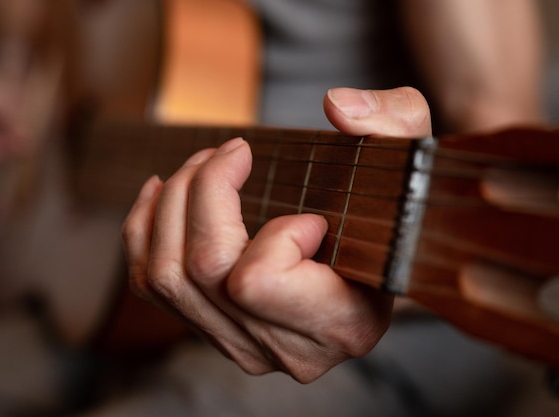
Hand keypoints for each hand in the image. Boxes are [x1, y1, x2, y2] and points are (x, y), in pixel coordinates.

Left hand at [122, 87, 430, 381]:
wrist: (376, 272)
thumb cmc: (392, 224)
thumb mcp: (413, 164)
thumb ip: (395, 124)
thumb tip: (336, 106)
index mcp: (342, 322)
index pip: (257, 281)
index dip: (276, 233)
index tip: (312, 219)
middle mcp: (286, 350)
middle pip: (202, 268)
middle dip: (205, 190)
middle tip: (232, 153)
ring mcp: (243, 348)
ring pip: (166, 275)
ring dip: (173, 201)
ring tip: (202, 163)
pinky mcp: (214, 335)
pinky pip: (150, 285)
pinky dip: (145, 229)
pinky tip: (162, 192)